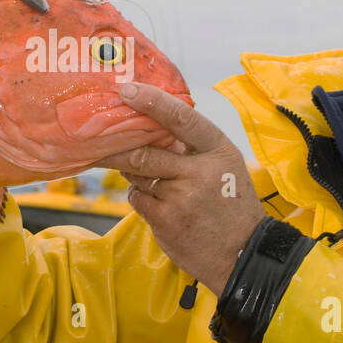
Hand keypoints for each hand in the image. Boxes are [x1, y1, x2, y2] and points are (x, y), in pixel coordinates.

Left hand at [100, 82, 266, 296]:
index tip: (128, 90)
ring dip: (132, 172)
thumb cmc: (232, 203)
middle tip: (99, 136)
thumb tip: (150, 125)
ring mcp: (181, 197)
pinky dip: (140, 196)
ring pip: (137, 175)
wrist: (244, 253)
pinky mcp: (166, 220)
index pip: (181, 117)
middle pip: (145, 151)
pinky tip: (157, 202)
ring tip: (141, 173)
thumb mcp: (225, 164)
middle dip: (118, 145)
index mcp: (218, 150)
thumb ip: (193, 146)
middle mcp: (200, 171)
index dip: (152, 101)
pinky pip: (137, 198)